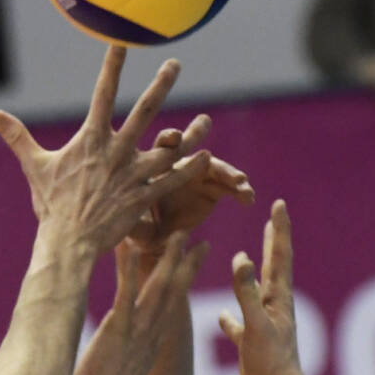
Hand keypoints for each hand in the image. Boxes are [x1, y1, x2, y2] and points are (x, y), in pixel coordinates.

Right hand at [0, 47, 203, 255]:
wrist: (67, 243)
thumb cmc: (51, 205)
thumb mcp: (35, 166)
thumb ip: (17, 136)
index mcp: (91, 139)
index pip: (103, 92)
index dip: (113, 64)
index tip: (123, 40)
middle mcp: (116, 151)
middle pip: (144, 112)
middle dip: (161, 85)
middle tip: (174, 64)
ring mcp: (133, 175)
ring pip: (168, 148)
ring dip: (190, 134)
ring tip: (207, 120)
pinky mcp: (144, 198)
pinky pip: (172, 181)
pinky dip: (189, 169)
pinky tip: (207, 157)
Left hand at [73, 235, 208, 374]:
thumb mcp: (125, 368)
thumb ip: (130, 351)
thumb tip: (126, 345)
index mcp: (154, 338)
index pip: (175, 302)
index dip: (188, 278)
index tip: (199, 257)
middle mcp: (151, 330)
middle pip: (175, 290)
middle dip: (188, 264)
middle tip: (199, 240)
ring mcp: (136, 328)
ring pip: (157, 287)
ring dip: (168, 259)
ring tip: (177, 234)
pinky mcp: (117, 328)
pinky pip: (124, 294)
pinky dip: (127, 271)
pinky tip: (128, 248)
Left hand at [128, 118, 254, 253]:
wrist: (159, 237)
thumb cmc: (139, 228)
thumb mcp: (135, 229)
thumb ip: (134, 224)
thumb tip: (125, 221)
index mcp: (157, 168)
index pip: (162, 147)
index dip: (168, 140)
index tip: (174, 138)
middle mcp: (179, 165)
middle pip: (194, 150)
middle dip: (204, 145)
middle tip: (212, 149)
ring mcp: (198, 175)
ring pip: (218, 168)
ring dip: (230, 174)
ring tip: (242, 185)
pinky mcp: (213, 189)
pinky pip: (230, 187)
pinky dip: (240, 191)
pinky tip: (249, 199)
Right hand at [218, 200, 304, 374]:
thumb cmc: (270, 364)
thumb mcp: (256, 325)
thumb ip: (247, 293)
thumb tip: (241, 259)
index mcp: (279, 299)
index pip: (279, 256)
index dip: (279, 230)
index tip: (279, 204)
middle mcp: (274, 308)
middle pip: (273, 267)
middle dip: (273, 241)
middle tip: (274, 218)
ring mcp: (264, 325)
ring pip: (256, 292)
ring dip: (253, 273)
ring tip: (248, 257)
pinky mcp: (253, 343)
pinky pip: (240, 324)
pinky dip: (231, 317)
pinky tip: (222, 317)